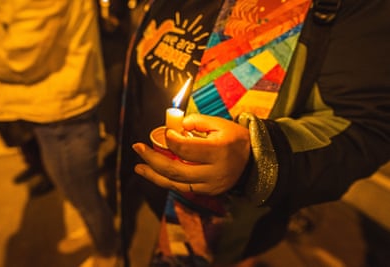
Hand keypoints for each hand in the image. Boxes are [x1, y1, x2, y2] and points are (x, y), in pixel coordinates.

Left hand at [132, 113, 250, 194]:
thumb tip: (175, 127)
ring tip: (139, 167)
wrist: (254, 161)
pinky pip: (182, 188)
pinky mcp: (208, 192)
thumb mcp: (220, 123)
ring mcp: (210, 186)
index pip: (185, 149)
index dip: (170, 139)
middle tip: (137, 148)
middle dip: (152, 159)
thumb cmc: (235, 138)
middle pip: (175, 170)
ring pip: (176, 183)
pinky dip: (167, 181)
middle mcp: (214, 172)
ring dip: (154, 175)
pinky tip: (155, 173)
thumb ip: (197, 121)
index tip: (165, 131)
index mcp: (218, 151)